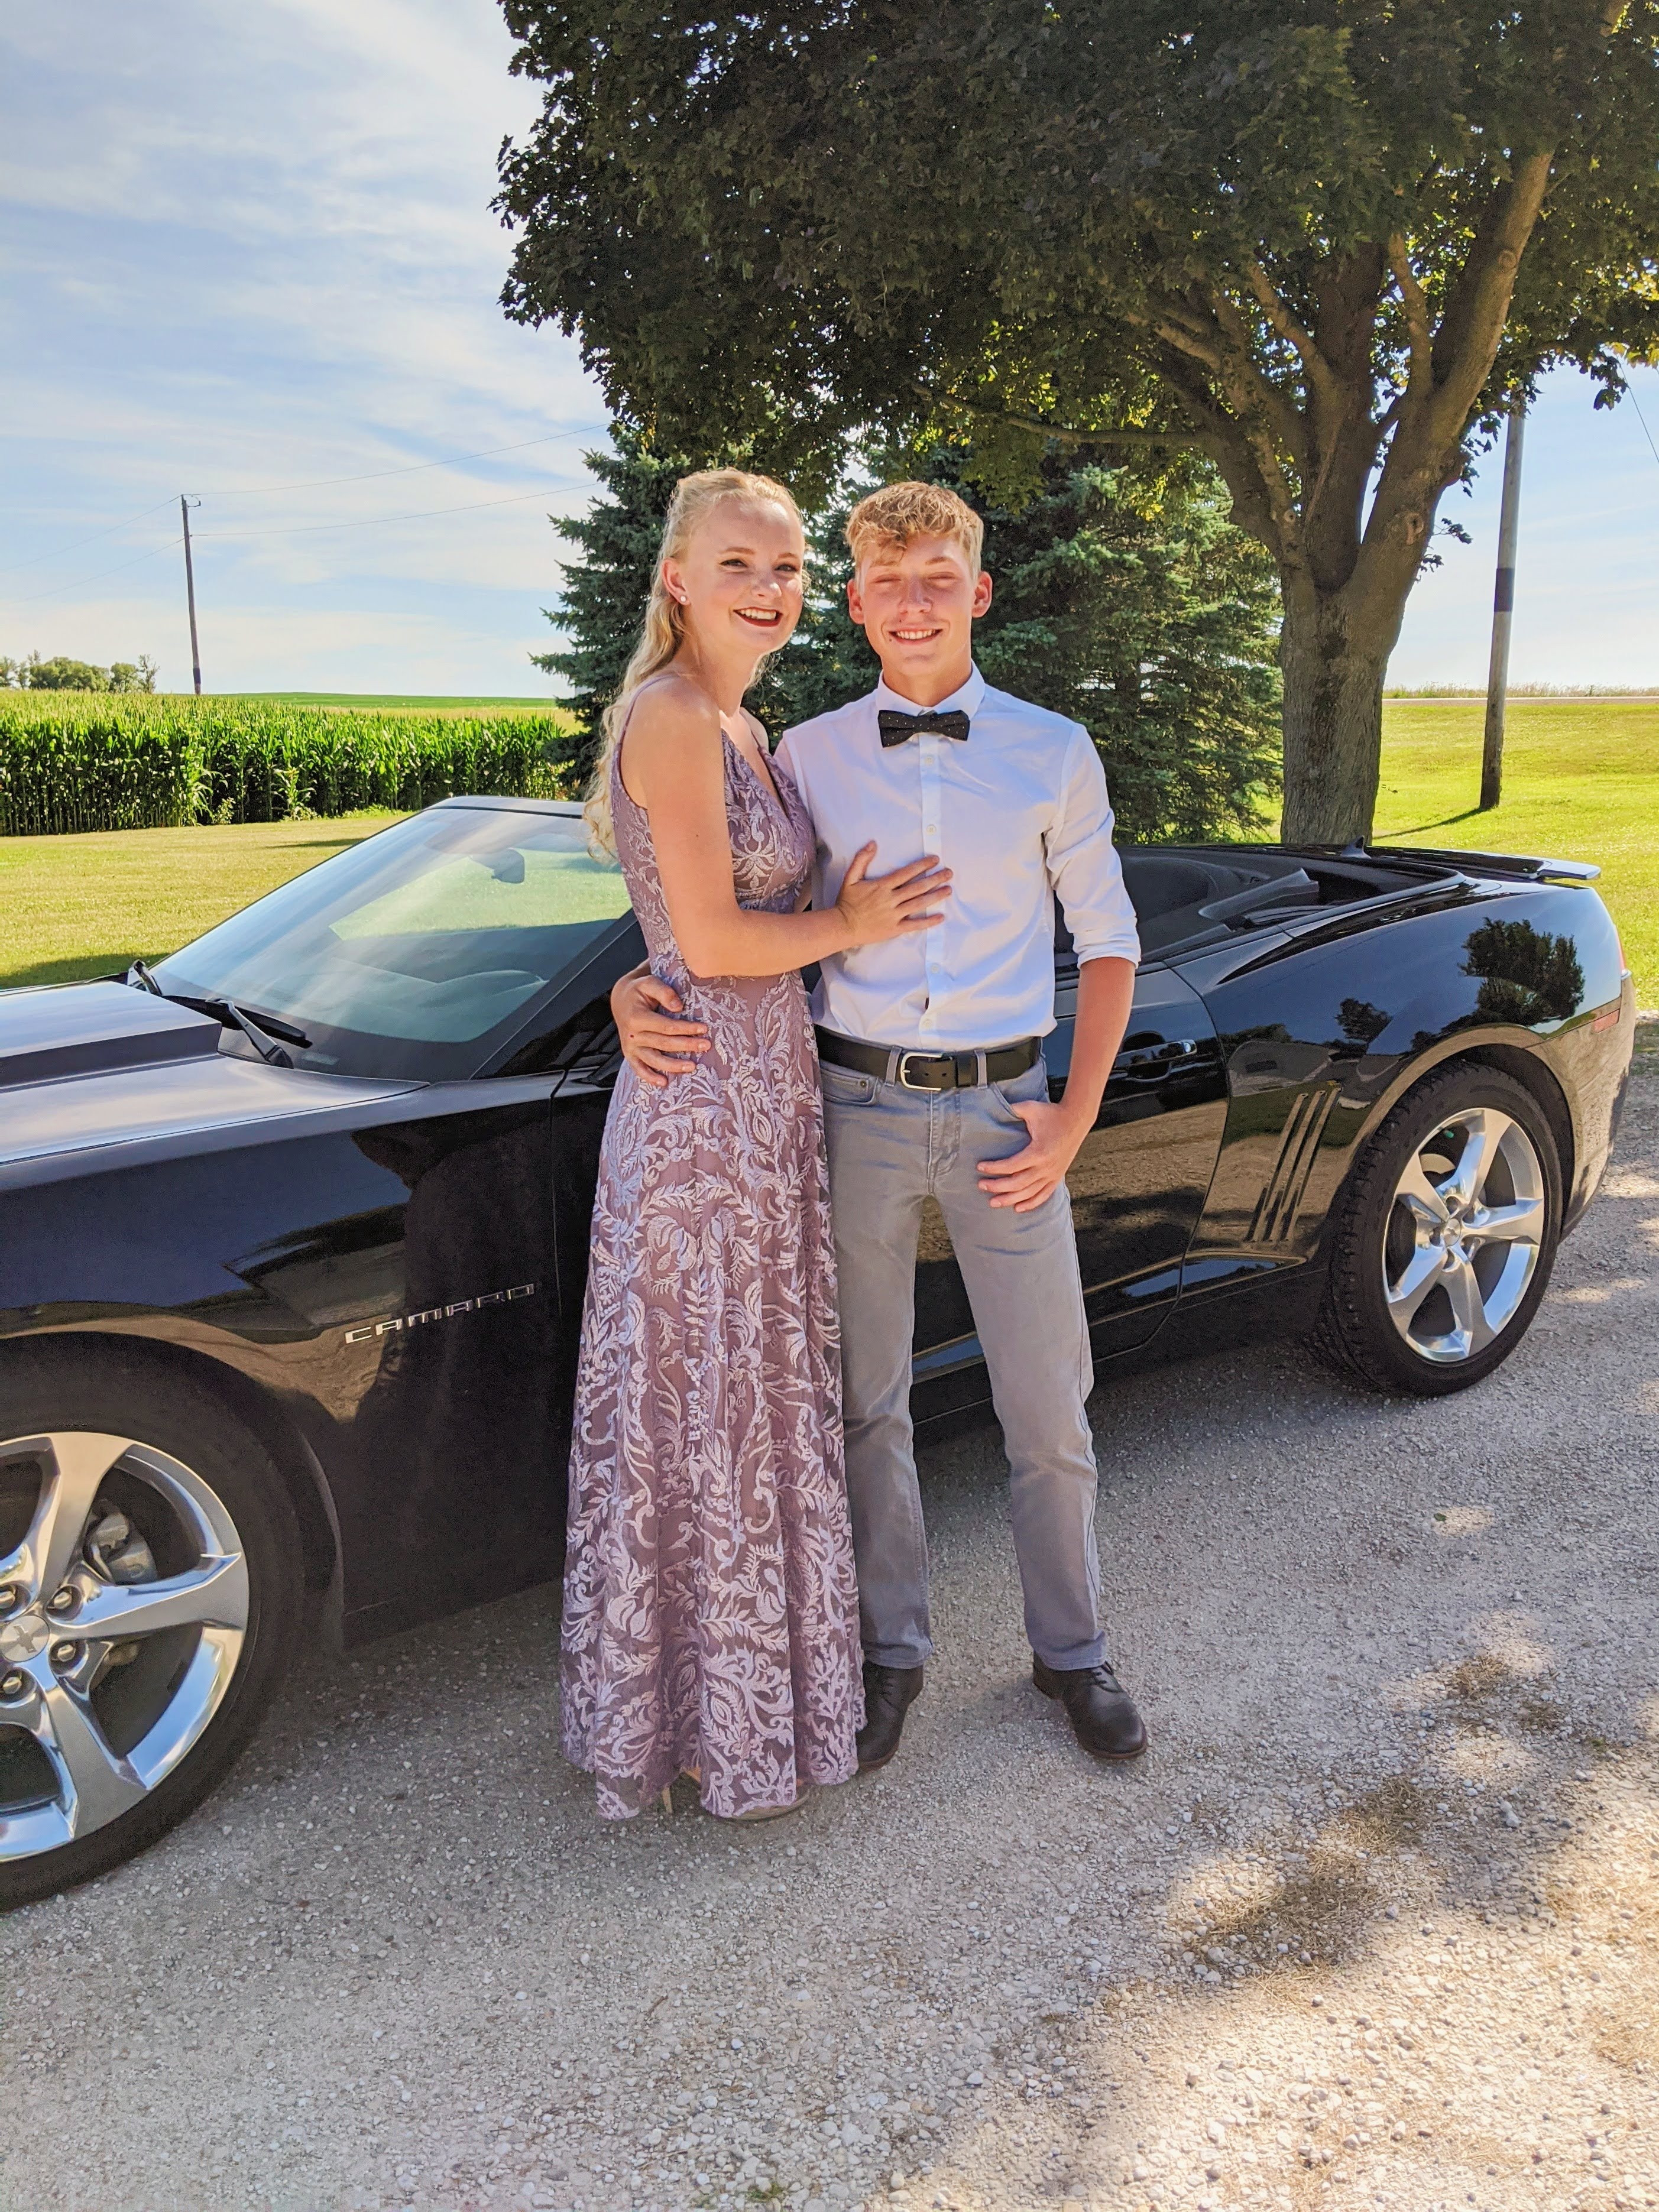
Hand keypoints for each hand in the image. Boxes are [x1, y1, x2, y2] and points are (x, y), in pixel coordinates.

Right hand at [612, 970, 709, 1089]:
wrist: (620, 999)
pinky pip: (639, 1069)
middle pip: (664, 1044)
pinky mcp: (630, 1054)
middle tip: (706, 1045)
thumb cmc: (639, 990)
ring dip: (673, 1066)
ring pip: (654, 1059)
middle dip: (687, 1045)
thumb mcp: (649, 982)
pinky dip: (650, 1077)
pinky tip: (664, 1083)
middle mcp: (632, 1034)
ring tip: (692, 1066)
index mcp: (636, 1017)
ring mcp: (631, 1046)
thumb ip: (664, 992)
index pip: (666, 1026)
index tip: (703, 1029)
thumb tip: (678, 1007)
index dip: (686, 1029)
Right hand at [835, 843, 951, 947]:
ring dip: (935, 896)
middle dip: (935, 879)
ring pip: (918, 904)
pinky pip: (914, 925)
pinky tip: (941, 917)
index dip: (922, 865)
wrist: (842, 926)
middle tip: (949, 873)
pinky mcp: (894, 928)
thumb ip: (861, 859)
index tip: (935, 860)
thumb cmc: (846, 902)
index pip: (906, 873)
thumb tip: (872, 843)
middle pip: (917, 887)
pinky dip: (928, 921)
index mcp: (882, 886)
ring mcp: (894, 915)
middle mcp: (890, 899)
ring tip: (948, 889)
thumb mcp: (850, 878)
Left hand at [977, 1098, 1088, 1212]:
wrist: (1077, 1119)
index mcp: (1038, 1152)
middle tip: (981, 1185)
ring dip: (1010, 1199)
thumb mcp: (1031, 1108)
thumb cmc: (1052, 1113)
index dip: (994, 1168)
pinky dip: (1031, 1203)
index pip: (1011, 1165)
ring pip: (1029, 1193)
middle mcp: (1046, 1167)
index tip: (980, 1167)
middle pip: (1017, 1184)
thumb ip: (1012, 1109)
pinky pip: (1043, 1195)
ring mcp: (1053, 1174)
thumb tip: (993, 1109)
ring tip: (993, 1202)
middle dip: (997, 1186)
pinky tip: (1017, 1208)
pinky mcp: (1057, 1176)